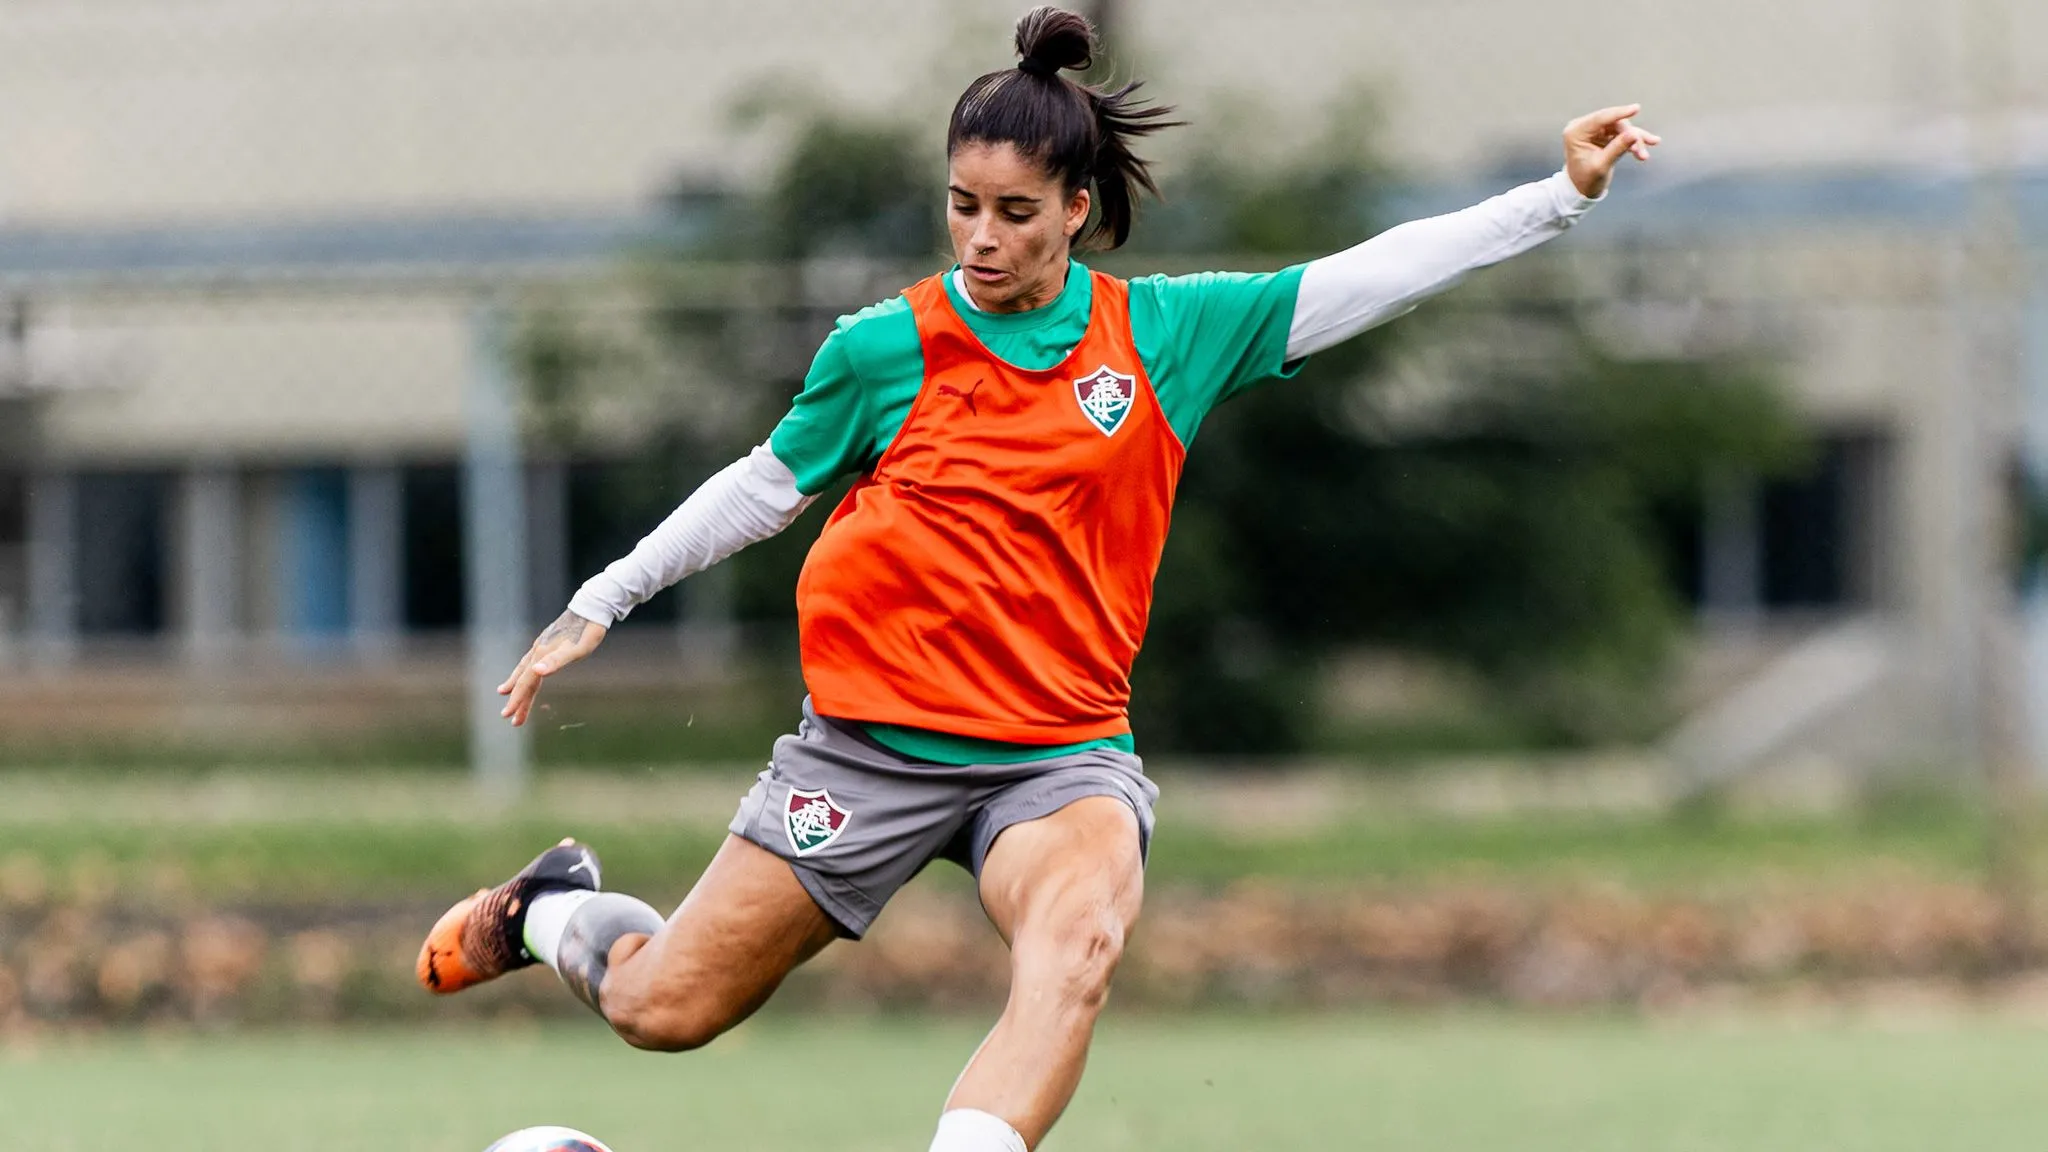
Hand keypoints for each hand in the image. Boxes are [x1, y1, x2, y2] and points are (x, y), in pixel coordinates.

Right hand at [498, 609, 607, 726]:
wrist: (591, 609)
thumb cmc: (586, 632)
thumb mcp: (575, 650)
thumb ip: (556, 661)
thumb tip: (536, 671)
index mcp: (542, 655)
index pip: (526, 683)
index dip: (517, 700)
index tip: (508, 716)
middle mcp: (538, 651)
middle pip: (524, 680)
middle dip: (517, 699)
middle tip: (510, 718)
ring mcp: (542, 646)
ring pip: (525, 669)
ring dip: (517, 684)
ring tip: (505, 693)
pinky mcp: (547, 642)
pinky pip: (531, 661)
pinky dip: (526, 671)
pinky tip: (529, 671)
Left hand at [1563, 104, 1660, 199]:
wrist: (1581, 189)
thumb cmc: (1586, 179)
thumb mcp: (1601, 166)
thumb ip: (1617, 149)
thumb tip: (1634, 134)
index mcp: (1575, 132)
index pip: (1600, 118)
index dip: (1620, 113)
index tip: (1636, 108)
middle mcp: (1584, 126)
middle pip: (1614, 123)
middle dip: (1631, 136)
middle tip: (1642, 153)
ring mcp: (1594, 129)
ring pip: (1621, 128)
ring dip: (1635, 140)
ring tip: (1644, 156)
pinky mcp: (1604, 134)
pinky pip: (1622, 133)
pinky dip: (1634, 140)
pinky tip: (1651, 142)